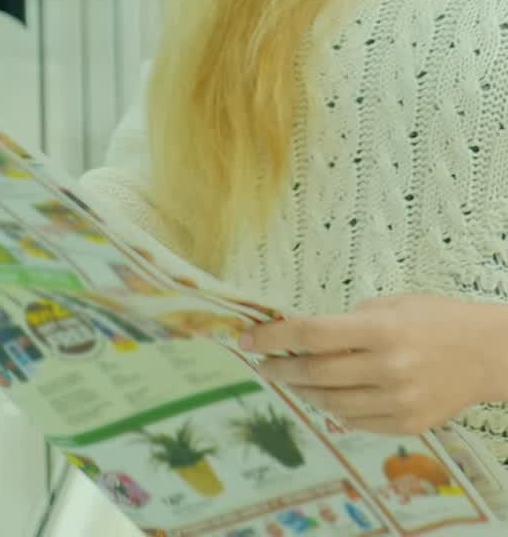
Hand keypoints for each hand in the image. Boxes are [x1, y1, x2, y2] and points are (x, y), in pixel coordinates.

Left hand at [240, 295, 507, 435]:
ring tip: (291, 380)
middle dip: (280, 369)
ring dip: (303, 392)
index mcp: (379, 330)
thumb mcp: (387, 305)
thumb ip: (345, 322)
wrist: (486, 353)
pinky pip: (357, 423)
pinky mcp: (408, 425)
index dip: (273, 337)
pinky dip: (334, 411)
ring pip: (332, 403)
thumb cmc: (432, 318)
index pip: (311, 334)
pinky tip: (324, 398)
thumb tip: (298, 335)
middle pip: (316, 373)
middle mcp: (388, 367)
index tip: (246, 339)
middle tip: (262, 364)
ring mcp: (399, 401)